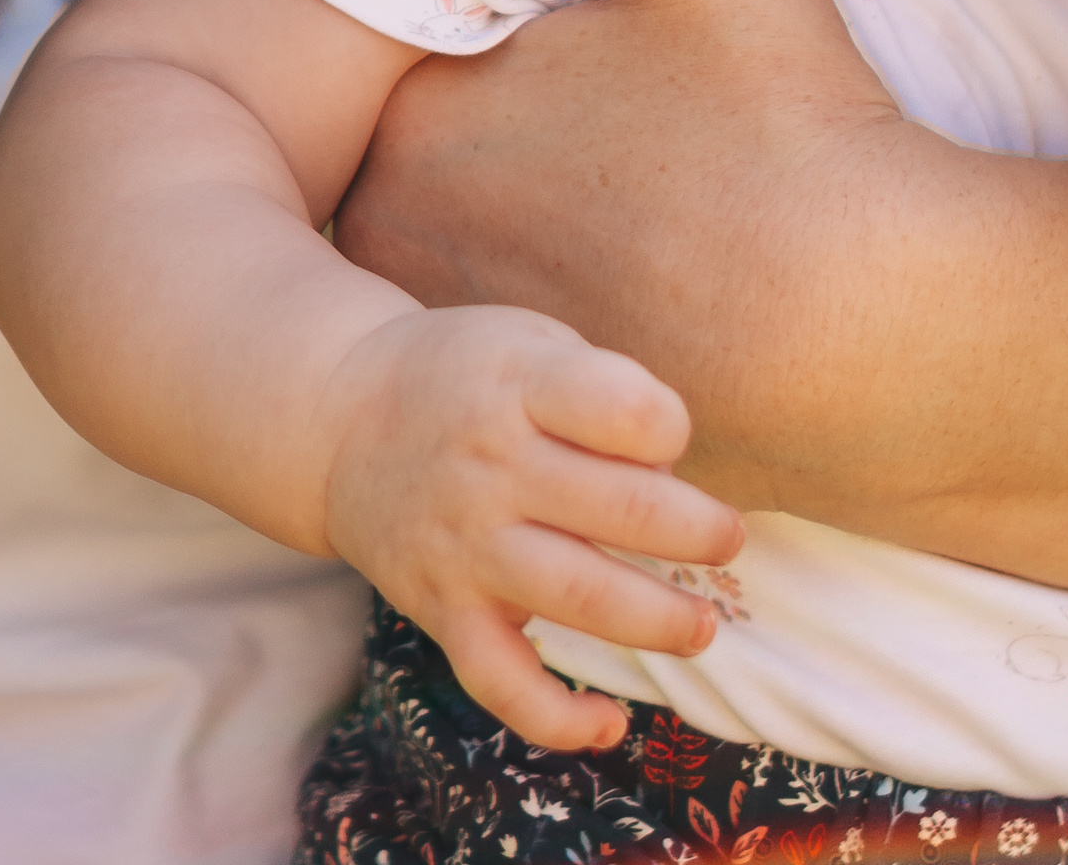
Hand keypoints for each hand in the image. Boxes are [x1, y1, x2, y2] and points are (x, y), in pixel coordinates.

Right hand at [321, 305, 744, 748]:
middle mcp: (491, 466)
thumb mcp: (528, 343)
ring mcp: (464, 545)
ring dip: (657, 621)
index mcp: (519, 386)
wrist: (340, 420)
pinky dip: (558, 718)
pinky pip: (500, 683)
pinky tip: (611, 724)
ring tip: (703, 627)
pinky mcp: (442, 610)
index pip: (622, 408)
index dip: (670, 424)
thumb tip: (674, 471)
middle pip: (620, 507)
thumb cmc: (468, 376)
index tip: (673, 434)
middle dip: (696, 531)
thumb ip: (600, 389)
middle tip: (727, 539)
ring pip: (578, 599)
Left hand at [335, 0, 904, 486]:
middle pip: (388, 167)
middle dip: (439, 135)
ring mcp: (467, 355)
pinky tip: (611, 296)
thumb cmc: (788, 122)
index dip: (430, 41)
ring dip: (472, 234)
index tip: (495, 36)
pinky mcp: (533, 427)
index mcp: (425, 127)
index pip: (368, 63)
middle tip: (543, 121)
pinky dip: (526, 320)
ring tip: (574, 207)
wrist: (877, 334)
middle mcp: (411, 251)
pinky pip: (489, 357)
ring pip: (427, 265)